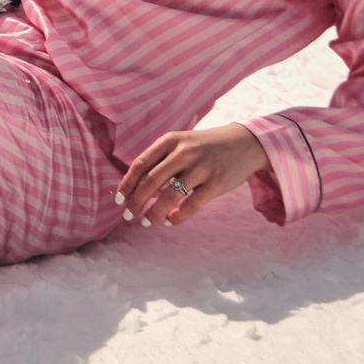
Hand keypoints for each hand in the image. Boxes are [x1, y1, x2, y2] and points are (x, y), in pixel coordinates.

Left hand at [115, 123, 270, 226]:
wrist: (245, 143)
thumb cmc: (206, 147)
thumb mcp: (182, 143)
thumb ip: (162, 160)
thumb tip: (136, 187)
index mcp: (171, 140)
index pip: (141, 164)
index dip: (127, 184)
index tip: (119, 199)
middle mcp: (184, 152)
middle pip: (151, 181)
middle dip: (136, 202)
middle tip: (128, 216)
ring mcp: (201, 167)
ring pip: (169, 195)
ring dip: (154, 212)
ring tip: (147, 222)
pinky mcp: (216, 183)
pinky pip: (192, 205)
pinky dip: (177, 216)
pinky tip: (170, 221)